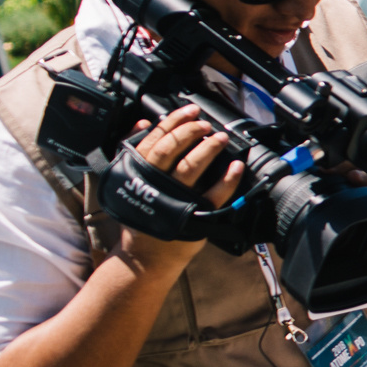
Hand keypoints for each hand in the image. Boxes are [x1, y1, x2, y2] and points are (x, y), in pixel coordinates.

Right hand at [116, 105, 243, 273]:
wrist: (145, 255)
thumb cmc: (141, 214)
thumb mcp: (129, 182)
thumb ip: (134, 152)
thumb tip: (142, 123)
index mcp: (139, 172)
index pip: (155, 139)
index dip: (174, 121)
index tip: (190, 110)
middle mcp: (156, 184)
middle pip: (171, 150)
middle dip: (190, 131)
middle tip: (205, 123)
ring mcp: (176, 200)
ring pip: (190, 168)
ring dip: (207, 149)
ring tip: (220, 137)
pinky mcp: (195, 216)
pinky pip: (214, 195)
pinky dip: (227, 180)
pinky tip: (237, 167)